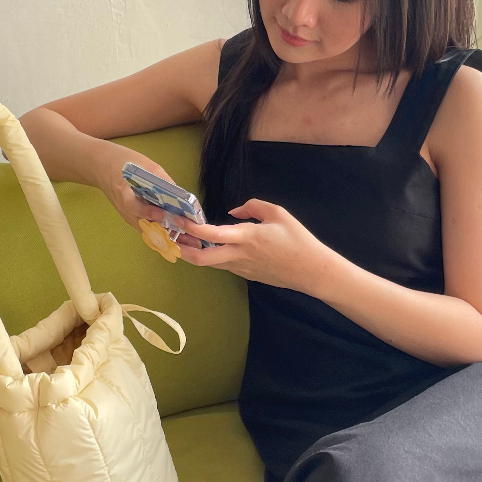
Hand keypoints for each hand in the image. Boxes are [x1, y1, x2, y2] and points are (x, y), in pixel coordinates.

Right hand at [99, 146, 200, 247]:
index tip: (164, 214)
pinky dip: (164, 235)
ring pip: (150, 233)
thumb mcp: (147, 166)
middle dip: (171, 236)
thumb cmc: (124, 162)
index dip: (150, 212)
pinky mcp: (133, 219)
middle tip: (192, 241)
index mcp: (124, 194)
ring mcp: (129, 217)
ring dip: (171, 239)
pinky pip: (149, 230)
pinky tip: (181, 237)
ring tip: (191, 242)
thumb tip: (183, 197)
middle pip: (148, 228)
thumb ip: (163, 182)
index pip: (135, 208)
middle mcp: (127, 211)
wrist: (101, 166)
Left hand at [175, 199, 337, 291]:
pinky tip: (209, 248)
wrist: (310, 270)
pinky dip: (212, 257)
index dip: (191, 228)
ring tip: (184, 240)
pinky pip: (223, 265)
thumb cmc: (297, 239)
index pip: (211, 235)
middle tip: (170, 237)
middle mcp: (239, 255)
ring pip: (209, 264)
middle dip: (181, 249)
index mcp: (246, 237)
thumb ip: (253, 206)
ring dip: (194, 253)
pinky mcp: (246, 275)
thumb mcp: (278, 213)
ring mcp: (241, 268)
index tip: (179, 219)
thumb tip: (233, 212)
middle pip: (200, 259)